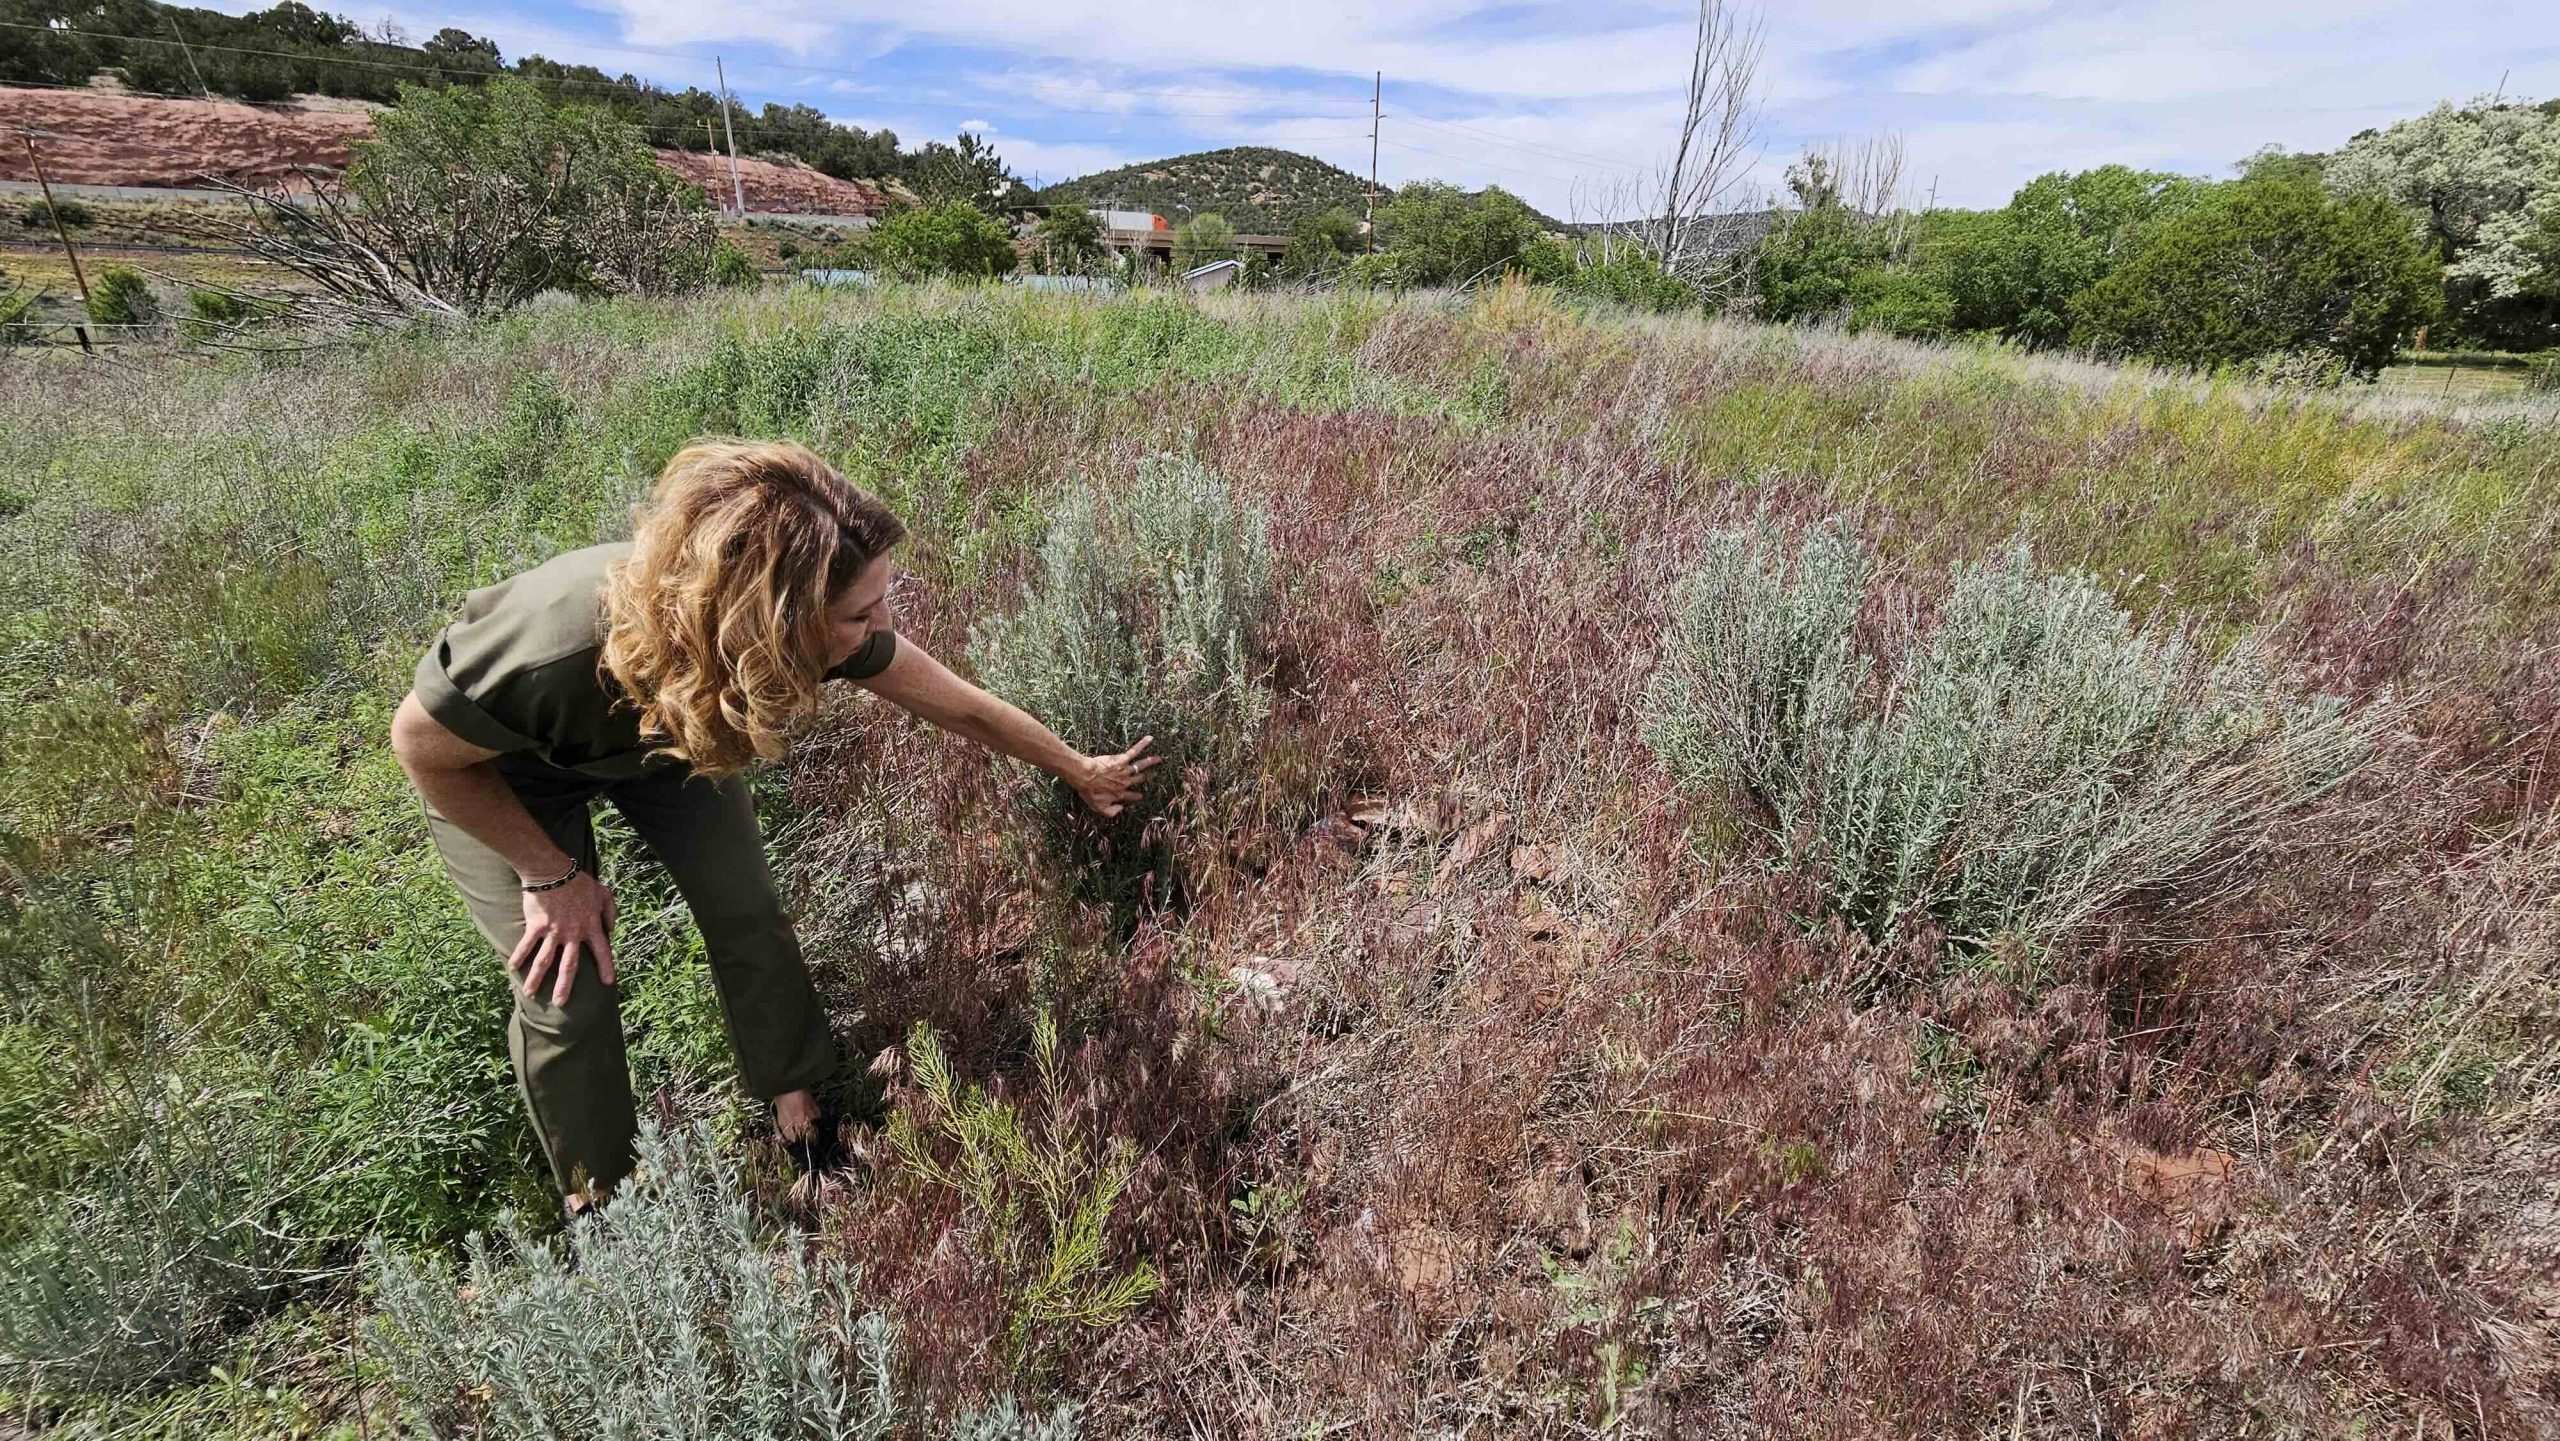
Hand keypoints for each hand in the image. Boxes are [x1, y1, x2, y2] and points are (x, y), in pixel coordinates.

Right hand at [510, 868, 616, 1005]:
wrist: (553, 871)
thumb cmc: (578, 881)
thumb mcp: (603, 893)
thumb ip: (610, 911)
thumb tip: (611, 928)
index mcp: (591, 926)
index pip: (602, 950)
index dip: (606, 966)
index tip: (608, 983)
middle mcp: (572, 933)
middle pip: (569, 965)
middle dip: (565, 986)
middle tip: (561, 1003)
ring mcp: (553, 931)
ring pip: (545, 961)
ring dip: (536, 978)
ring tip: (530, 993)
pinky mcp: (536, 926)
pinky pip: (526, 945)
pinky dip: (519, 957)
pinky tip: (513, 969)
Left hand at [1071, 736, 1161, 816]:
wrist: (1085, 776)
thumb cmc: (1090, 791)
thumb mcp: (1098, 808)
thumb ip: (1111, 812)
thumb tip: (1121, 808)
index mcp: (1119, 793)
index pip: (1130, 795)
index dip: (1135, 796)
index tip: (1140, 796)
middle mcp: (1125, 782)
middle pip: (1138, 779)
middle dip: (1145, 777)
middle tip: (1152, 774)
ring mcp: (1124, 770)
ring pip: (1140, 765)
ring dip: (1150, 761)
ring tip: (1159, 759)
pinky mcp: (1122, 759)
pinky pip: (1134, 751)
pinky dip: (1142, 744)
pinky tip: (1149, 738)